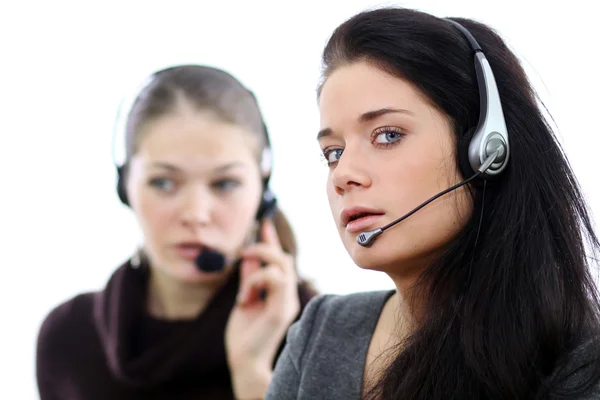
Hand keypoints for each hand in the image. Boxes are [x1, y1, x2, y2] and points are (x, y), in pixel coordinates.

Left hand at [225, 219, 299, 398]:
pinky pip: (274, 279)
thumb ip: (248, 278)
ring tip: (243, 281)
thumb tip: (248, 256)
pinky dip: (256, 280)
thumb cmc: (243, 335)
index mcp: (279, 294)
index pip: (279, 261)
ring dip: (258, 266)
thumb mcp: (244, 299)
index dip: (272, 241)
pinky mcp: (282, 309)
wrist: (244, 360)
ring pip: (282, 265)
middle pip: (284, 259)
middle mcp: (287, 295)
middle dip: (264, 247)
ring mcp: (287, 302)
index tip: (264, 224)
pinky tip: (244, 297)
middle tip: (243, 252)